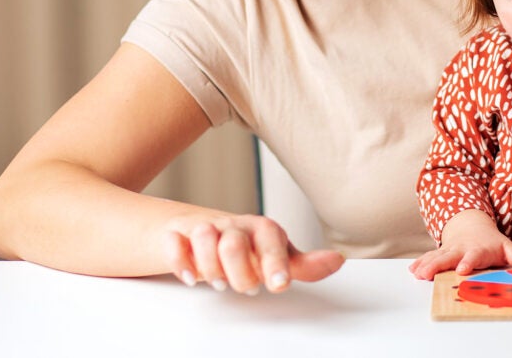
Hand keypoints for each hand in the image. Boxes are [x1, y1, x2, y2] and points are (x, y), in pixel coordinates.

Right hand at [163, 214, 344, 293]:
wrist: (205, 230)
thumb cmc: (247, 247)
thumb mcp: (277, 256)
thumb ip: (305, 264)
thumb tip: (337, 260)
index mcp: (262, 230)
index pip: (271, 242)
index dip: (275, 264)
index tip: (278, 285)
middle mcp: (235, 226)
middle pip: (233, 244)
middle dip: (237, 272)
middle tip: (242, 286)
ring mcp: (206, 228)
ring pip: (204, 237)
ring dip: (209, 266)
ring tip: (216, 281)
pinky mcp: (179, 234)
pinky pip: (174, 242)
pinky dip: (179, 259)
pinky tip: (189, 276)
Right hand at [408, 209, 511, 279]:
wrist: (472, 226)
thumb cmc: (491, 242)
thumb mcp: (507, 248)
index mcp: (478, 250)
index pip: (473, 256)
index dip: (467, 262)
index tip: (461, 270)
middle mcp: (461, 250)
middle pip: (448, 257)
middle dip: (438, 265)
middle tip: (428, 274)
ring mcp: (449, 250)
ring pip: (436, 257)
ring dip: (426, 265)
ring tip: (418, 274)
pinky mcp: (441, 252)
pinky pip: (429, 257)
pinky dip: (421, 263)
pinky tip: (413, 270)